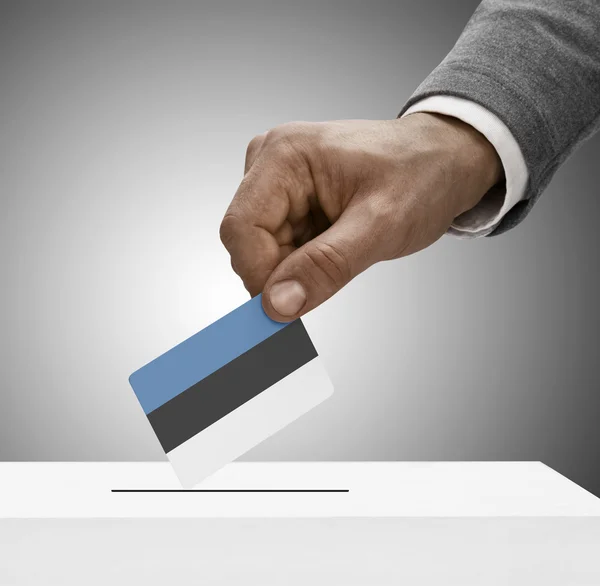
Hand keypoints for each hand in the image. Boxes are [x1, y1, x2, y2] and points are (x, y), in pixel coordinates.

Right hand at [220, 114, 501, 320]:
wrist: (443, 161)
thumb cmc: (421, 176)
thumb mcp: (381, 226)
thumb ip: (326, 266)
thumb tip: (276, 304)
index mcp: (284, 155)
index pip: (240, 229)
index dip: (259, 275)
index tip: (289, 308)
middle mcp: (271, 163)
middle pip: (248, 242)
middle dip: (284, 272)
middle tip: (334, 273)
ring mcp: (277, 182)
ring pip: (262, 250)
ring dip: (298, 268)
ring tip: (344, 249)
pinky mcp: (287, 199)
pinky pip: (278, 247)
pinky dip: (303, 261)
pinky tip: (336, 246)